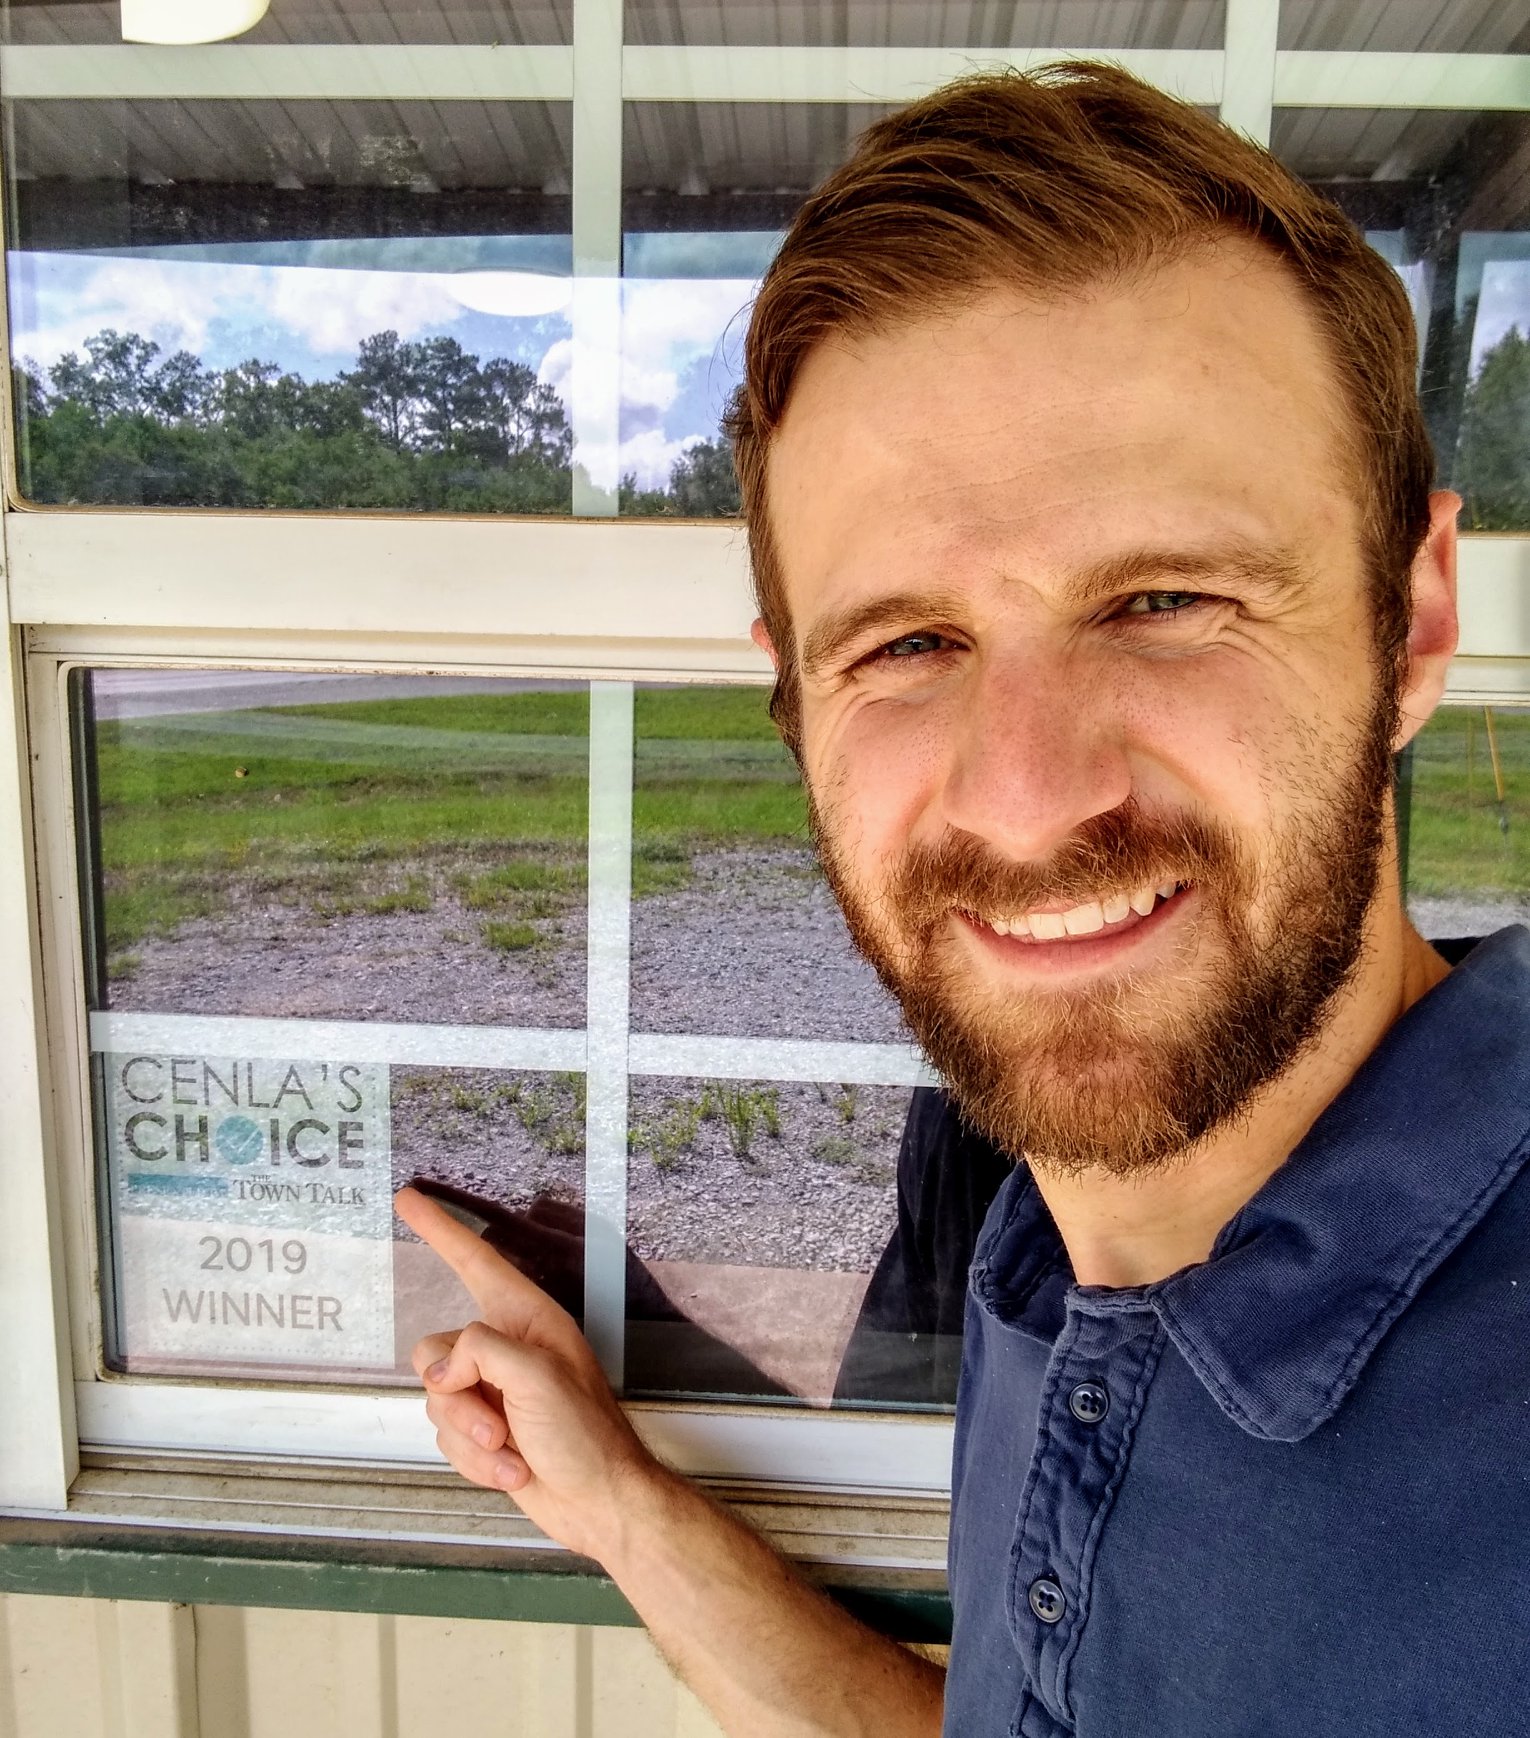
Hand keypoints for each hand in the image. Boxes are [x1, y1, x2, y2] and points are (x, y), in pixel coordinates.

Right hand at [395, 1184, 670, 1561]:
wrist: (599, 1505)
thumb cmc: (586, 1436)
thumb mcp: (537, 1376)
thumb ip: (480, 1352)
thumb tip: (444, 1369)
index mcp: (528, 1319)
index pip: (475, 1261)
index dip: (440, 1229)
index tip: (408, 1199)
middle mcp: (507, 1348)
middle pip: (436, 1350)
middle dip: (457, 1399)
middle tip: (499, 1428)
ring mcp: (494, 1392)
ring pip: (438, 1401)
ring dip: (470, 1438)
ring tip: (514, 1454)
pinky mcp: (485, 1432)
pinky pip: (446, 1439)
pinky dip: (474, 1462)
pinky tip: (513, 1473)